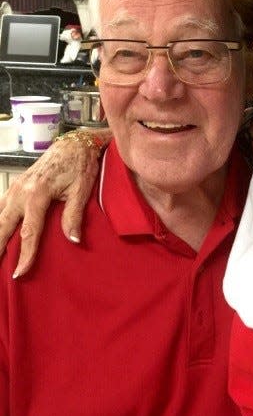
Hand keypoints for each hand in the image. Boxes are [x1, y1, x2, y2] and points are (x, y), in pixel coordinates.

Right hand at [0, 129, 110, 276]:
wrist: (74, 144)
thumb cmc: (80, 165)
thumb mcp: (82, 189)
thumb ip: (74, 215)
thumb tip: (73, 240)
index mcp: (38, 194)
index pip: (29, 232)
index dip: (25, 254)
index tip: (20, 272)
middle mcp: (21, 191)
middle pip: (3, 225)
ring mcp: (16, 187)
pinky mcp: (17, 185)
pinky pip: (0, 205)